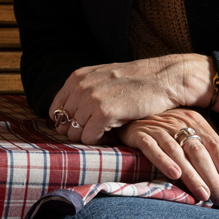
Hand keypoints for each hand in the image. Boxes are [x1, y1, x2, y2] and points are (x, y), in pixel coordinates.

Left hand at [47, 53, 213, 143]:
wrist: (162, 79)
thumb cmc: (134, 82)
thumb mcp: (102, 78)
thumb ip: (82, 92)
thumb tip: (62, 118)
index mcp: (77, 77)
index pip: (56, 109)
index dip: (68, 121)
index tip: (83, 125)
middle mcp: (80, 87)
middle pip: (66, 123)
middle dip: (80, 130)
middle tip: (99, 129)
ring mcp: (91, 99)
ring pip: (76, 132)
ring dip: (90, 136)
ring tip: (108, 129)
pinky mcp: (104, 112)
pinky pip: (89, 138)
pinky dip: (99, 141)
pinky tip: (113, 133)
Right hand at [116, 108, 218, 205]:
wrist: (130, 114)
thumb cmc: (164, 130)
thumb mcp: (187, 132)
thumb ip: (204, 150)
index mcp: (196, 121)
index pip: (218, 148)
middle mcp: (179, 122)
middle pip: (200, 151)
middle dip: (213, 177)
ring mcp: (159, 127)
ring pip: (179, 152)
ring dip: (192, 175)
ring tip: (203, 194)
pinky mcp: (140, 133)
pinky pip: (152, 148)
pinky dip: (163, 161)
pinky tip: (174, 175)